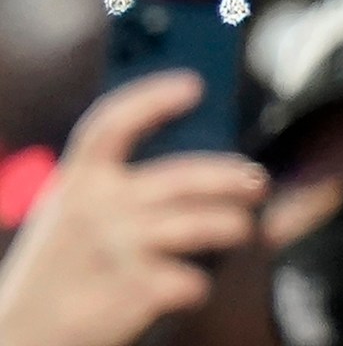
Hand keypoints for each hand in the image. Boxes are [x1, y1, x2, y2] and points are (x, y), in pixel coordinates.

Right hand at [0, 72, 268, 345]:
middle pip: (187, 176)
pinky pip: (196, 279)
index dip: (152, 98)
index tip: (191, 85)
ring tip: (240, 230)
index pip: (111, 124)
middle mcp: (98, 208)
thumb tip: (197, 162)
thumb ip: (113, 189)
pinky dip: (199, 285)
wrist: (21, 340)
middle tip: (257, 182)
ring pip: (207, 225)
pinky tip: (190, 287)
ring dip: (233, 228)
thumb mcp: (69, 220)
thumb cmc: (59, 272)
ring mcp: (120, 249)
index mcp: (76, 184)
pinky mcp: (138, 290)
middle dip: (233, 177)